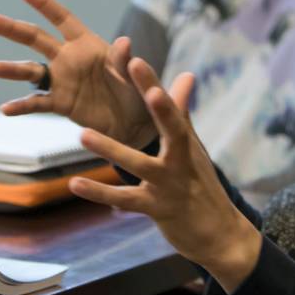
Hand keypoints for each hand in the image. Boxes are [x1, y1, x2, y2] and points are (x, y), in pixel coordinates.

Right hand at [0, 0, 154, 147]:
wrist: (136, 124)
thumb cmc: (138, 91)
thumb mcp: (134, 74)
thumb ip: (124, 60)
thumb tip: (125, 43)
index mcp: (86, 44)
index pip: (61, 18)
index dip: (44, 4)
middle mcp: (68, 58)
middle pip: (35, 39)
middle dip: (12, 29)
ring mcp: (62, 81)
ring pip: (30, 71)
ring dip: (10, 69)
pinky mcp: (60, 104)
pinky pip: (36, 104)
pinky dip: (21, 107)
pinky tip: (5, 110)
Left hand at [69, 58, 262, 293]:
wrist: (220, 234)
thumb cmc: (201, 185)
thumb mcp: (192, 149)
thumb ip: (182, 113)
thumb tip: (186, 75)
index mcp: (186, 142)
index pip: (170, 107)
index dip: (152, 83)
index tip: (135, 59)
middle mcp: (181, 160)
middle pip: (170, 125)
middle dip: (155, 99)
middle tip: (133, 72)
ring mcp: (169, 185)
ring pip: (138, 164)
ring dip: (111, 150)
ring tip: (82, 134)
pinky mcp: (157, 209)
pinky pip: (125, 199)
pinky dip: (100, 193)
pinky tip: (75, 184)